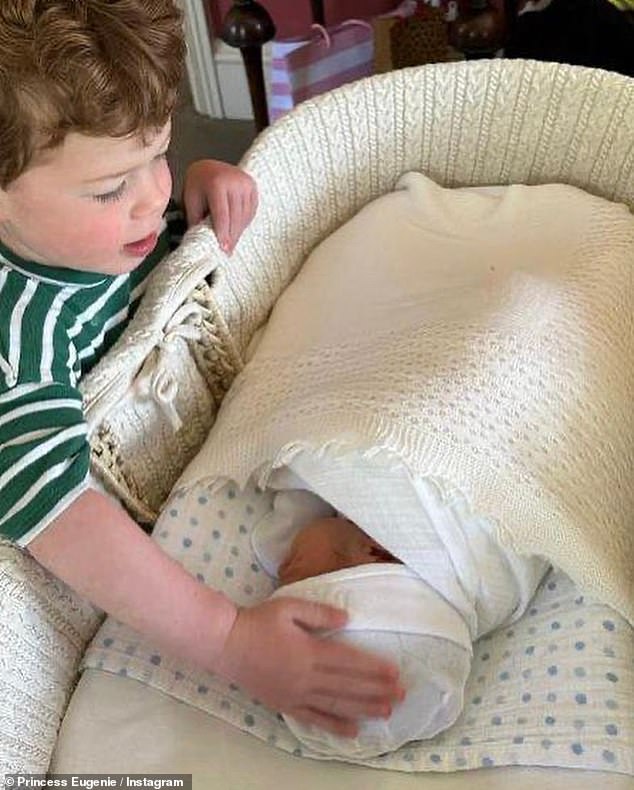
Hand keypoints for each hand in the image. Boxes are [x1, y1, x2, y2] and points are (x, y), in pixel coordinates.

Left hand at [182, 159, 257, 253]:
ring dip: (238, 231)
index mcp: (216, 182)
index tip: (223, 248)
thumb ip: (196, 220)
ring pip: (245, 216)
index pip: (222, 214)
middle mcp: (234, 180)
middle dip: (231, 236)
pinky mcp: (252, 187)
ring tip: (230, 242)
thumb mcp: (191, 201)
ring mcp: (246, 183)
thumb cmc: (197, 185)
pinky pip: (251, 211)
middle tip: (227, 251)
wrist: (208, 168)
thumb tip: (204, 242)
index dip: (223, 233)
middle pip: (235, 217)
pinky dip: (244, 222)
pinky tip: (236, 227)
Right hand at [212, 596, 403, 736]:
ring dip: (363, 708)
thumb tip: (348, 619)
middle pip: (348, 685)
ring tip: (386, 712)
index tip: (395, 672)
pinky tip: (353, 730)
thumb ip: (320, 613)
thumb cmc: (258, 622)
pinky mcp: (286, 705)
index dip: (374, 668)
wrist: (225, 644)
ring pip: (336, 704)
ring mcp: (296, 694)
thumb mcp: (289, 607)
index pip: (349, 661)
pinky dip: (335, 726)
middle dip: (377, 690)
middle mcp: (306, 677)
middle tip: (402, 695)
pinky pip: (314, 719)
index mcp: (309, 651)